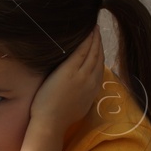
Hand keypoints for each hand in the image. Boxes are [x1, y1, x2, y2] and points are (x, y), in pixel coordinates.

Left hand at [22, 26, 102, 150]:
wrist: (51, 124)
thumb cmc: (58, 118)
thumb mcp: (78, 106)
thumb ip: (81, 94)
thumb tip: (80, 89)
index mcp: (93, 90)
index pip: (100, 67)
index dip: (100, 54)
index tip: (98, 44)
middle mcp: (91, 81)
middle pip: (98, 56)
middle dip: (98, 42)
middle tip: (97, 29)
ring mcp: (82, 75)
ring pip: (92, 51)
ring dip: (94, 38)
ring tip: (93, 27)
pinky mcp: (70, 70)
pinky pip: (82, 50)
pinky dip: (86, 39)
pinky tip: (87, 30)